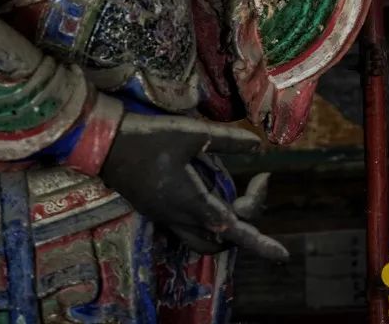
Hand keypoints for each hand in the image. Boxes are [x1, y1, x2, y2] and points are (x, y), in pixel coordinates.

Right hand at [101, 112, 288, 261]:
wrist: (104, 144)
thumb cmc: (147, 138)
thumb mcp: (192, 133)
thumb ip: (228, 140)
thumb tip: (259, 145)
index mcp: (193, 203)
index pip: (236, 231)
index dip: (261, 245)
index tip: (284, 255)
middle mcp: (180, 218)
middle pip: (225, 237)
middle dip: (249, 217)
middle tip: (258, 181)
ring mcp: (166, 217)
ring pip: (205, 239)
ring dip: (227, 226)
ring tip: (239, 196)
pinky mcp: (156, 210)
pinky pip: (190, 228)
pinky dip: (209, 218)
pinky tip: (211, 189)